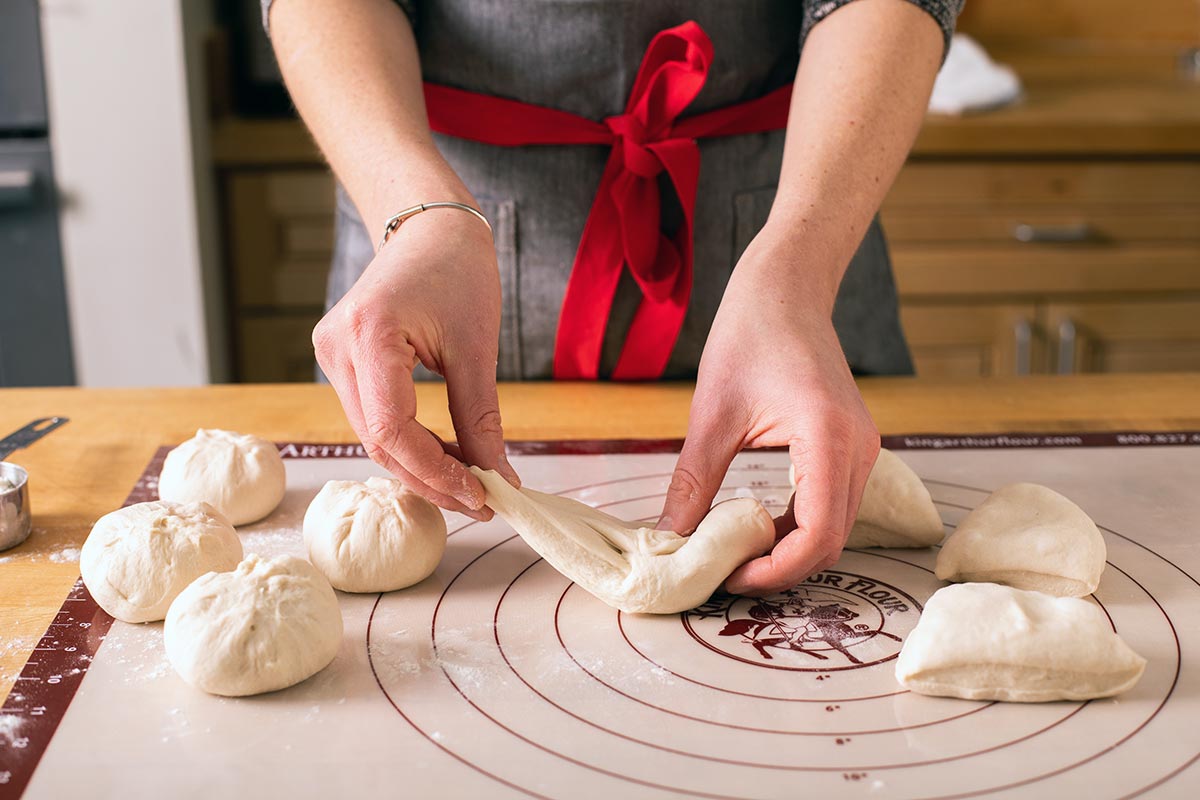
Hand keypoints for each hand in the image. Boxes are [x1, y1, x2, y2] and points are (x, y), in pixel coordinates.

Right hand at [312, 209, 519, 519]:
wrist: (430, 226)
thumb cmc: (458, 270)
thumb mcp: (478, 345)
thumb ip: (481, 416)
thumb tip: (498, 477)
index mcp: (368, 333)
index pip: (391, 429)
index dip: (435, 472)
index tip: (480, 495)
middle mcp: (336, 347)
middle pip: (377, 441)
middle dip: (430, 479)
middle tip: (480, 503)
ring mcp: (332, 355)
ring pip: (372, 435)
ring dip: (420, 466)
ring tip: (470, 484)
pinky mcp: (342, 360)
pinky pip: (373, 417)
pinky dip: (409, 443)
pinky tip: (446, 458)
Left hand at [657, 226, 879, 594]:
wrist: (788, 288)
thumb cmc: (750, 334)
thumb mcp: (711, 413)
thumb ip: (693, 481)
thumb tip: (669, 537)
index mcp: (828, 438)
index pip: (818, 535)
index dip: (775, 569)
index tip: (728, 575)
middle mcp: (858, 450)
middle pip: (831, 541)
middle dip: (778, 567)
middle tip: (722, 572)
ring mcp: (861, 449)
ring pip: (834, 528)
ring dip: (786, 549)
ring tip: (731, 553)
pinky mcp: (851, 447)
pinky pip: (830, 505)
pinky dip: (795, 526)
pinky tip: (751, 525)